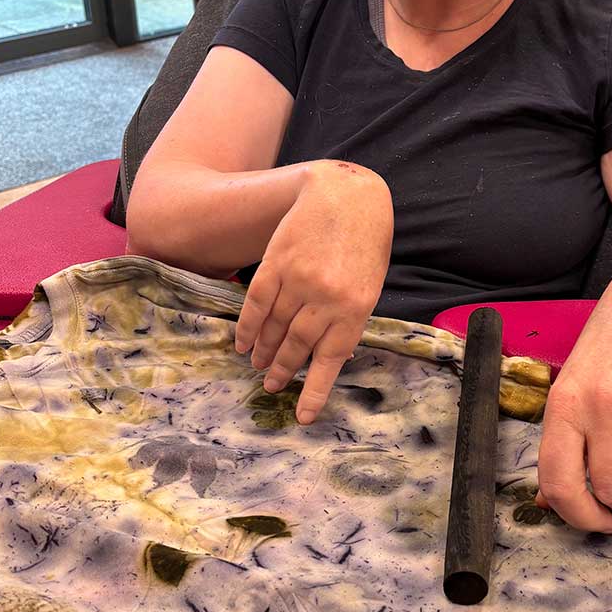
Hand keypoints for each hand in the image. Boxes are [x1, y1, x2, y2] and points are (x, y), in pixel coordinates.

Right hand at [234, 161, 393, 424]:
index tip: (303, 416)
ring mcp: (299, 280)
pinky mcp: (277, 262)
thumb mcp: (368, 285)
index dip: (314, 390)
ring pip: (275, 327)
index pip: (330, 359)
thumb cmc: (364, 244)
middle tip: (270, 385)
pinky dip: (249, 326)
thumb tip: (327, 356)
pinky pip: (257, 303)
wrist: (347, 196)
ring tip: (257, 366)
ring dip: (264, 351)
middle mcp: (326, 298)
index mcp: (355, 308)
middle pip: (297, 345)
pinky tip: (243, 342)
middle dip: (282, 370)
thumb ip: (347, 318)